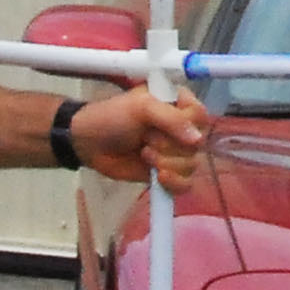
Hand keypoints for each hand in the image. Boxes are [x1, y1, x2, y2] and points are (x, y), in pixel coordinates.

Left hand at [71, 86, 214, 192]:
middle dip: (170, 146)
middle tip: (147, 139)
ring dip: (167, 162)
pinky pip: (186, 184)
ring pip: (192, 165)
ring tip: (144, 154)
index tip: (168, 125)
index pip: (201, 115)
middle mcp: (180, 129)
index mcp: (177, 105)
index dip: (189, 124)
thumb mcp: (140, 108)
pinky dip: (174, 182)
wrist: (89, 143)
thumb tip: (197, 140)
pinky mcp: (167, 173)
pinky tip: (157, 176)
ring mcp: (175, 153)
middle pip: (197, 144)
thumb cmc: (112, 117)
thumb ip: (171, 119)